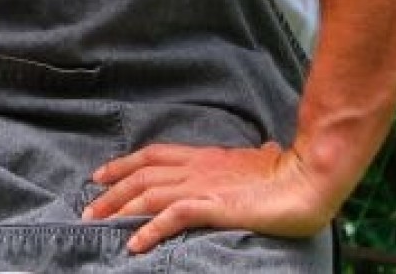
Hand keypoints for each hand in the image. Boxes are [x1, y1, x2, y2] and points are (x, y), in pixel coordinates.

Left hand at [81, 141, 336, 253]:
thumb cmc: (290, 172)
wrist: (308, 179)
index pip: (153, 156)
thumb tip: (266, 150)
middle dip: (110, 192)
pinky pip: (172, 217)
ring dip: (119, 210)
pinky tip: (134, 244)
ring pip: (148, 194)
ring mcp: (203, 185)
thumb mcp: (263, 162)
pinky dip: (149, 230)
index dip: (123, 165)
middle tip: (88, 210)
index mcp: (205, 156)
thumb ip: (255, 159)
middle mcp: (197, 167)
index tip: (99, 175)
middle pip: (141, 175)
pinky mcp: (214, 206)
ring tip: (97, 225)